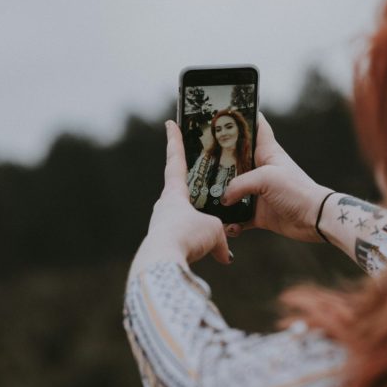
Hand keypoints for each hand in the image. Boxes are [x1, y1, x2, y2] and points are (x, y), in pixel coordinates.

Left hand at [138, 121, 232, 265]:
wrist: (164, 262)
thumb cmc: (187, 235)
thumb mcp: (213, 232)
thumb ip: (222, 238)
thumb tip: (224, 255)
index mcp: (174, 193)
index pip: (175, 160)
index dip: (174, 141)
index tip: (169, 124)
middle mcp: (164, 206)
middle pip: (181, 192)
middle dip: (194, 193)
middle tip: (207, 191)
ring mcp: (162, 226)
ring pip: (185, 220)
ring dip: (200, 226)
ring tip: (216, 234)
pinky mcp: (164, 245)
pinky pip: (185, 241)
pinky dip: (199, 246)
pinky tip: (211, 256)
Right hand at [220, 113, 331, 242]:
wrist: (314, 219)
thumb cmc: (296, 190)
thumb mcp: (266, 178)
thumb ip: (239, 185)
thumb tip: (223, 198)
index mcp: (267, 152)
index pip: (257, 126)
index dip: (244, 116)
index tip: (226, 111)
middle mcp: (261, 170)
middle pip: (235, 161)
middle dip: (218, 163)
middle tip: (200, 164)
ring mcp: (259, 192)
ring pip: (233, 191)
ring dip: (221, 198)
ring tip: (210, 202)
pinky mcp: (259, 212)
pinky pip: (239, 217)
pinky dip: (233, 222)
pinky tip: (230, 226)